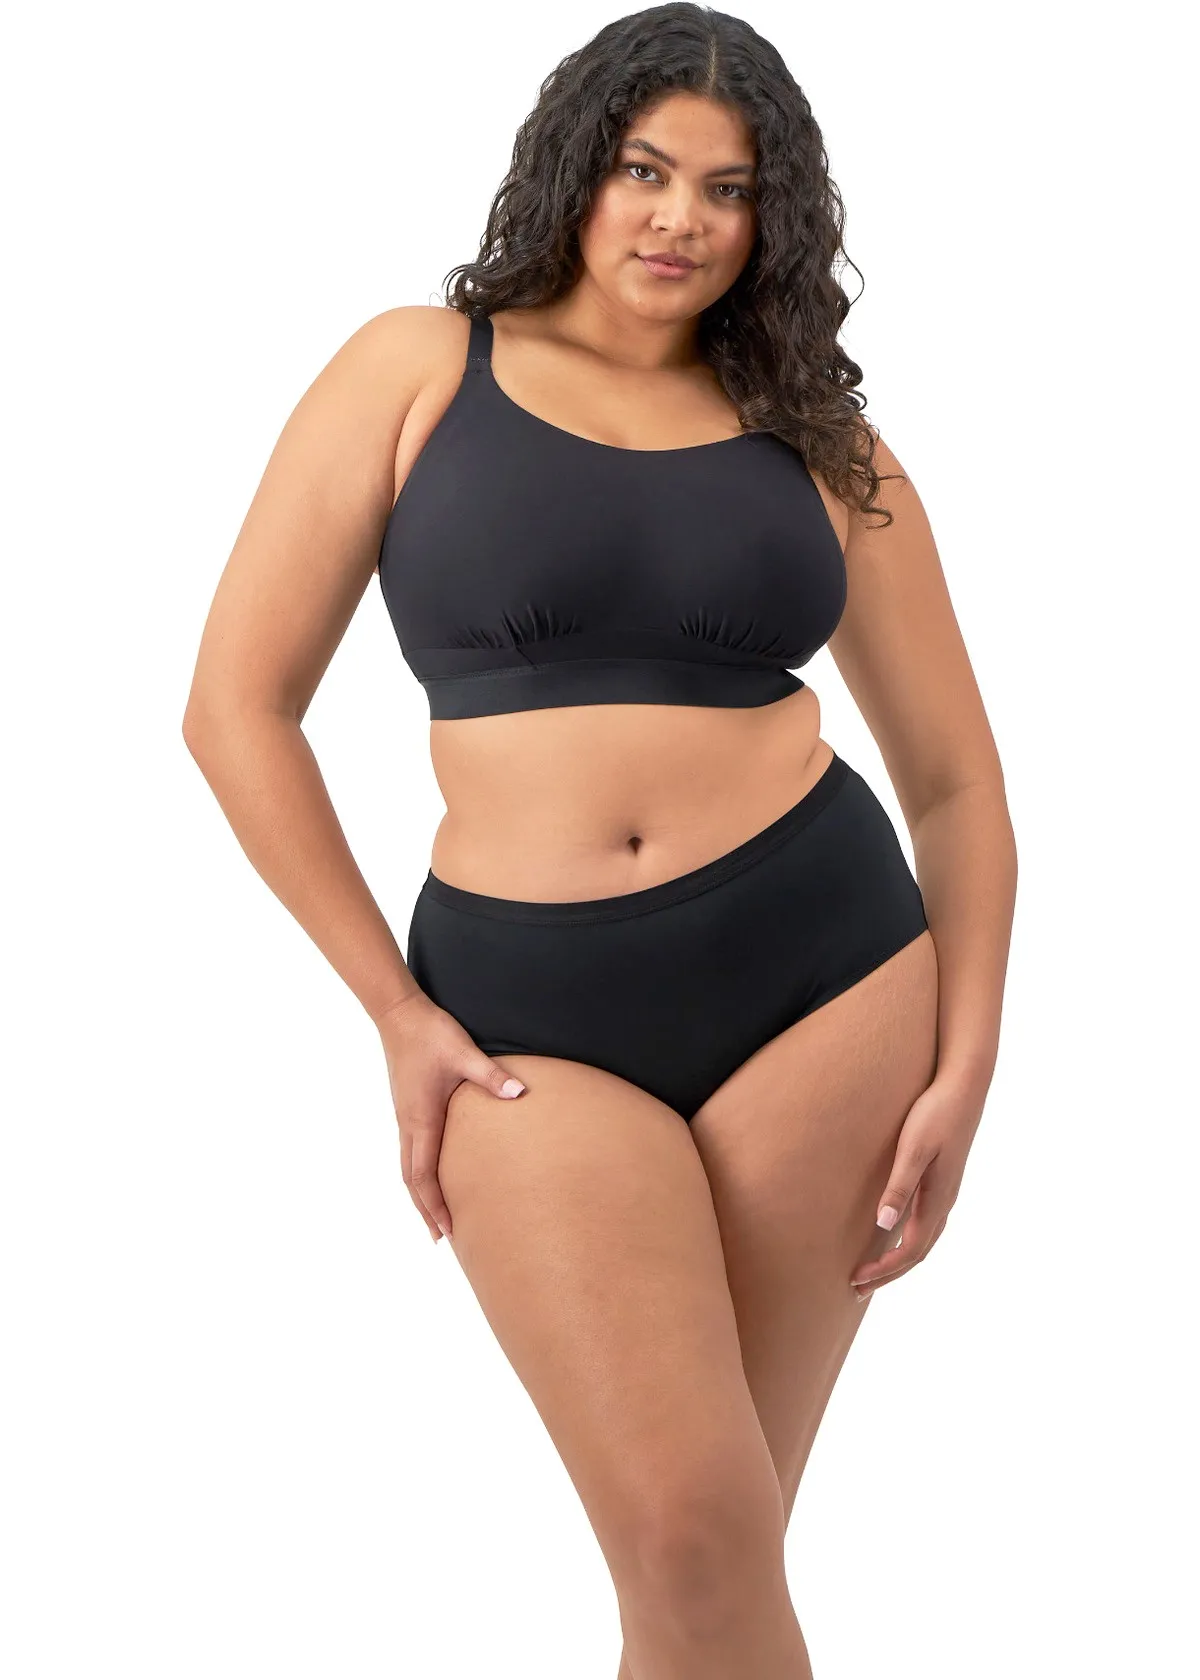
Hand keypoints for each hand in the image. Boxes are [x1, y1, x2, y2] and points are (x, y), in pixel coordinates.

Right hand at [374, 993, 525, 1244]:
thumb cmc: (431, 1034)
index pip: (424, 1175)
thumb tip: (520, 1094)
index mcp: (421, 1118)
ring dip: (420, 1195)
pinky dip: (418, 1174)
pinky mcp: (407, 1108)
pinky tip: (431, 1176)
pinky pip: (409, 1151)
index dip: (434, 1205)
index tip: (446, 1231)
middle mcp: (409, 1123)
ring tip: (435, 1218)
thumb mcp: (464, 1053)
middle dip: (426, 1210)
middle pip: (412, 1180)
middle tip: (441, 1240)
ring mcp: (405, 1117)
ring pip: (408, 1167)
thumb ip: (491, 1076)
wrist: (399, 1014)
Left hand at [850, 1070, 986, 1299]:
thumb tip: (883, 1225)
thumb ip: (900, 1186)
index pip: (910, 1250)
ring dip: (899, 1259)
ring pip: (924, 1239)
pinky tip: (893, 1234)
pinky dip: (908, 1240)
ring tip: (874, 1271)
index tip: (856, 1281)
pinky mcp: (943, 1180)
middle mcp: (945, 1202)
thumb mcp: (914, 1149)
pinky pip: (926, 1223)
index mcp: (938, 1199)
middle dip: (889, 1273)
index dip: (884, 1270)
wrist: (964, 1087)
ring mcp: (946, 1192)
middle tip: (857, 1288)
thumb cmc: (936, 1114)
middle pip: (917, 1252)